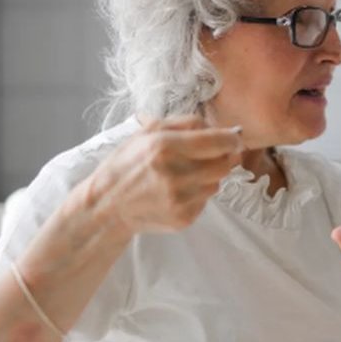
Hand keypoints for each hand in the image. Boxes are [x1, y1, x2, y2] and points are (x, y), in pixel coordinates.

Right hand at [83, 115, 241, 234]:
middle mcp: (175, 174)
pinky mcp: (184, 218)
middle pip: (225, 164)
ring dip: (210, 176)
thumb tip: (220, 127)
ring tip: (186, 174)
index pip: (219, 142)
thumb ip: (186, 123)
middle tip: (212, 155)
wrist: (107, 205)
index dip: (232, 139)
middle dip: (223, 157)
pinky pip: (206, 201)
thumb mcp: (147, 132)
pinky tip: (178, 191)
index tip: (234, 138)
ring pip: (217, 183)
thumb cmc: (127, 164)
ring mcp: (180, 199)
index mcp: (165, 147)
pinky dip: (198, 193)